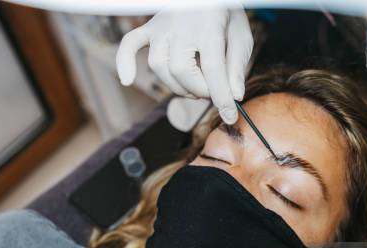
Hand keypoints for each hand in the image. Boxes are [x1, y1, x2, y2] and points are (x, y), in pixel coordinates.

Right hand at [116, 6, 253, 124]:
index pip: (213, 69)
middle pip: (180, 70)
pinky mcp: (149, 28)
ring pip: (159, 66)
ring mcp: (161, 27)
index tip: (230, 116)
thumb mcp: (241, 35)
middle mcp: (180, 26)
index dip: (222, 97)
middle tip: (213, 92)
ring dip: (177, 86)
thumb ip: (237, 65)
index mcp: (208, 26)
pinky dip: (124, 63)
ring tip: (195, 88)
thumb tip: (235, 95)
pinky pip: (129, 45)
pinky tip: (127, 80)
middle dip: (199, 90)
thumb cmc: (225, 12)